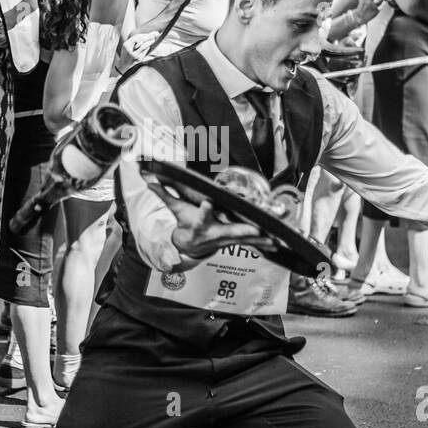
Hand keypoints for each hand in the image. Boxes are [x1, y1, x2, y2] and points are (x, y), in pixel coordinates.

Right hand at [150, 184, 273, 261]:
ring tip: (274, 239)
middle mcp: (214, 234)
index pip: (200, 218)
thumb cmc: (184, 224)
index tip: (207, 202)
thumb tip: (149, 179)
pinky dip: (264, 244)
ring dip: (260, 240)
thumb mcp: (175, 210)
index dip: (203, 211)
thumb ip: (165, 194)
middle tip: (255, 229)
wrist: (189, 247)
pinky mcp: (234, 243)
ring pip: (244, 240)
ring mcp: (226, 241)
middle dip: (242, 231)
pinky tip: (278, 244)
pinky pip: (251, 243)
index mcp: (200, 226)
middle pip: (229, 233)